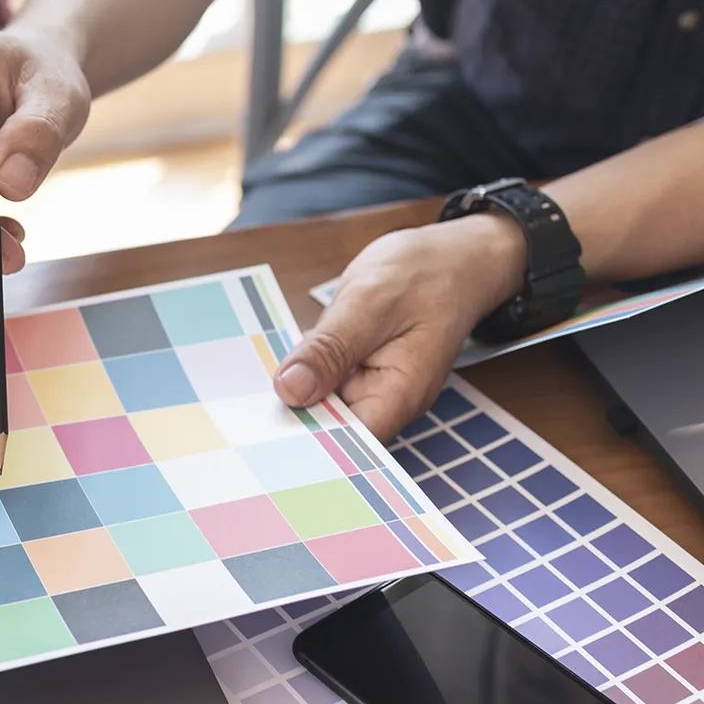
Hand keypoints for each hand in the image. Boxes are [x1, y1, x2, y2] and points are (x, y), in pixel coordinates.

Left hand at [273, 214, 527, 438]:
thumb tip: (290, 389)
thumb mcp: (370, 302)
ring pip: (320, 405)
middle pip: (329, 430)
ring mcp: (371, 387)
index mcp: (399, 396)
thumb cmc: (428, 274)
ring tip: (254, 393)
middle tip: (249, 408)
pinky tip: (280, 364)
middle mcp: (386, 401)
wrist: (455, 257)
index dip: (305, 443)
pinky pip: (322, 381)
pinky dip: (303, 372)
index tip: (266, 433)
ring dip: (293, 393)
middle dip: (292, 417)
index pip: (346, 445)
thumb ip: (330, 347)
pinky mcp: (357, 371)